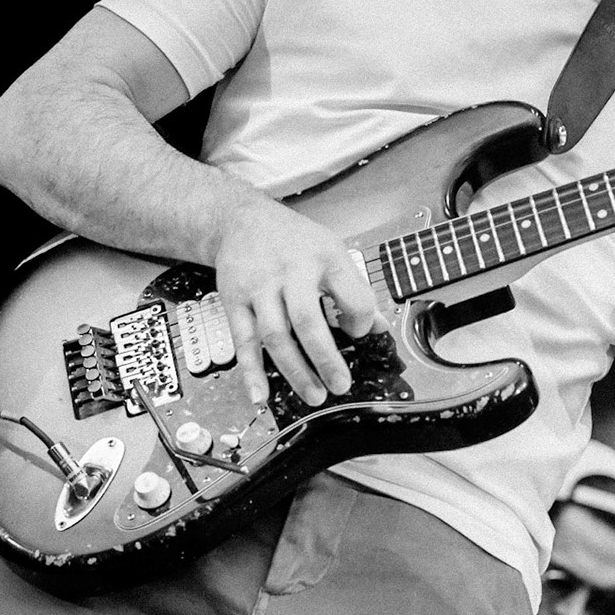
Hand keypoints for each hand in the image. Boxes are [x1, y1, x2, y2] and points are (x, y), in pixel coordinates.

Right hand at [211, 198, 382, 406]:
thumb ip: (354, 289)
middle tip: (341, 385)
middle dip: (325, 358)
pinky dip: (251, 372)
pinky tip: (260, 395)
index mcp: (324, 257)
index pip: (352, 295)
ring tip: (314, 394)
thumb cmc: (292, 239)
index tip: (361, 334)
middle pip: (307, 320)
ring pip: (275, 335)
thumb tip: (380, 327)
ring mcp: (259, 288)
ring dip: (295, 371)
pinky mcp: (234, 302)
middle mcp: (290, 272)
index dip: (362, 320)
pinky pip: (243, 342)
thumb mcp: (331, 251)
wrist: (239, 220)